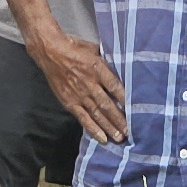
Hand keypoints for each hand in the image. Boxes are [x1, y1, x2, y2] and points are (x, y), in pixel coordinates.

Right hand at [38, 31, 130, 146]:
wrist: (50, 52)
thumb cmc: (74, 48)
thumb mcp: (93, 49)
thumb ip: (107, 61)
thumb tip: (121, 68)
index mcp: (97, 69)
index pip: (114, 86)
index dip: (125, 98)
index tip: (136, 109)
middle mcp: (89, 84)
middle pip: (107, 105)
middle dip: (120, 119)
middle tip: (130, 131)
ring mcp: (79, 95)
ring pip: (97, 114)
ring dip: (109, 127)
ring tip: (120, 138)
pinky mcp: (70, 103)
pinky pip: (83, 118)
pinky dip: (93, 129)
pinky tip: (103, 138)